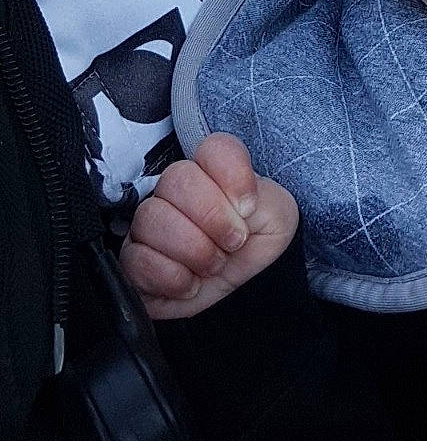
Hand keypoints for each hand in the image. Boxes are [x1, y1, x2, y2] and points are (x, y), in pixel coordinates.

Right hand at [121, 133, 298, 319]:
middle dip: (212, 217)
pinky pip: (136, 259)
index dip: (233, 175)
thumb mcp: (278, 218)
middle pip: (176, 179)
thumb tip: (237, 206)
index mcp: (213, 172)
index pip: (213, 148)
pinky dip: (171, 277)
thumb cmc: (255, 246)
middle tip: (233, 241)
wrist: (241, 292)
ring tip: (213, 264)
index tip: (248, 208)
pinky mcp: (133, 261)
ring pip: (151, 218)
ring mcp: (150, 224)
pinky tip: (190, 283)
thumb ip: (266, 199)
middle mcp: (175, 191)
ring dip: (193, 249)